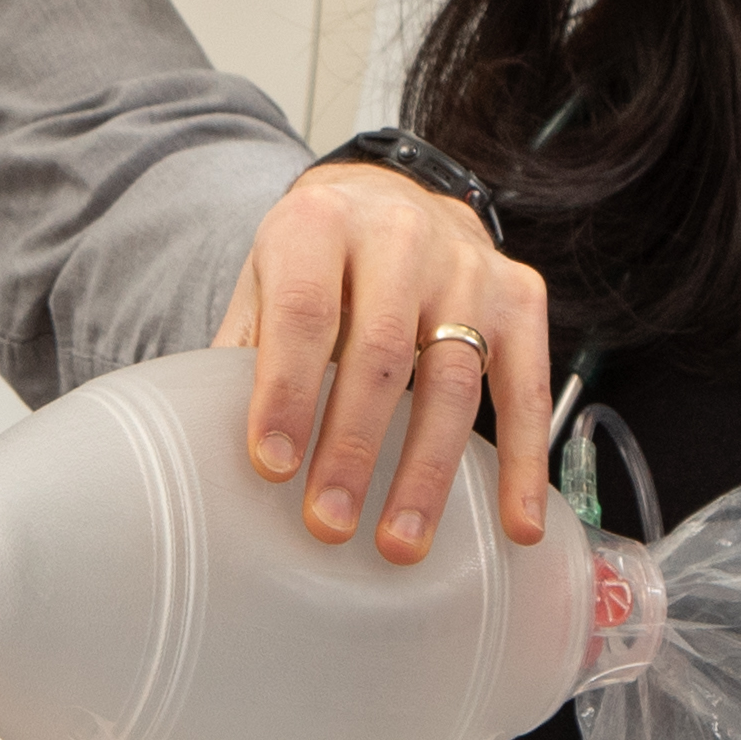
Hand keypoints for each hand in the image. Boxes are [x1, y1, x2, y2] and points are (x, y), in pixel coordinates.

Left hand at [215, 164, 556, 559]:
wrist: (393, 196)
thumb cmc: (318, 259)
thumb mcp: (266, 278)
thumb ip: (249, 353)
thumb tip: (214, 454)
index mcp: (320, 223)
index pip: (305, 313)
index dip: (288, 392)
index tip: (274, 466)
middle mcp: (400, 235)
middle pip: (380, 353)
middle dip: (352, 447)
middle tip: (329, 522)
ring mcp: (468, 267)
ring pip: (453, 380)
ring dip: (427, 472)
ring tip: (400, 543)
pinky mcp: (519, 296)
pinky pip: (526, 388)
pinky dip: (523, 461)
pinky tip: (514, 523)